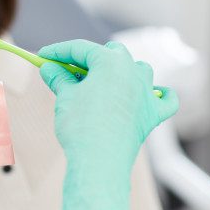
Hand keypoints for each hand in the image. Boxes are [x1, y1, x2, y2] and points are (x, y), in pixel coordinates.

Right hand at [38, 40, 177, 209]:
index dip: (59, 51)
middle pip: (111, 53)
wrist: (99, 160)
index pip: (80, 49)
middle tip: (66, 70)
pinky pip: (165, 99)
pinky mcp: (151, 114)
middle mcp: (133, 72)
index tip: (44, 56)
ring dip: (122, 70)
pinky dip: (160, 94)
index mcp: (110, 62)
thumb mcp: (65, 97)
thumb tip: (49, 68)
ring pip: (139, 70)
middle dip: (89, 59)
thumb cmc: (81, 126)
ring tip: (103, 81)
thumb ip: (59, 78)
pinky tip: (155, 93)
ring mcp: (146, 92)